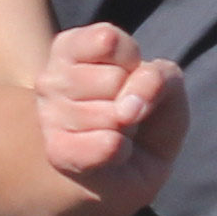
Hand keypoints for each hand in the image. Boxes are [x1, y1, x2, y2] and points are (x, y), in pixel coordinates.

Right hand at [34, 19, 185, 198]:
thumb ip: (159, 79)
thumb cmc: (146, 119)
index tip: (127, 75)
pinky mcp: (57, 151)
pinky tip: (111, 154)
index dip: (132, 61)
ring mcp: (49, 116)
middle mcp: (51, 78)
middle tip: (121, 114)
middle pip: (114, 79)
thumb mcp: (167, 86)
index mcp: (71, 49)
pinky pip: (107, 145)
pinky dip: (123, 152)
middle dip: (132, 100)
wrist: (126, 175)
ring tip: (115, 134)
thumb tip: (127, 109)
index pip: (109, 40)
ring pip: (113, 115)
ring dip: (127, 129)